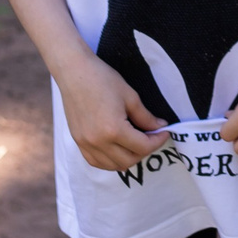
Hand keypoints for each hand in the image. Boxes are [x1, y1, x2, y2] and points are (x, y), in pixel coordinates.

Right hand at [51, 53, 170, 171]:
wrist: (74, 72)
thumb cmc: (102, 79)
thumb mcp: (130, 97)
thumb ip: (146, 117)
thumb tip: (160, 127)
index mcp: (113, 130)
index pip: (143, 147)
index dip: (158, 141)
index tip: (164, 132)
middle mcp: (98, 142)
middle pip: (129, 160)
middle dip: (145, 150)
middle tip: (152, 137)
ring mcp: (85, 144)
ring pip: (113, 166)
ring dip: (129, 158)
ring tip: (136, 143)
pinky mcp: (78, 142)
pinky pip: (96, 162)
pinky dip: (110, 161)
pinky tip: (118, 149)